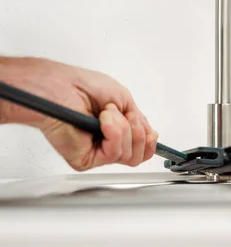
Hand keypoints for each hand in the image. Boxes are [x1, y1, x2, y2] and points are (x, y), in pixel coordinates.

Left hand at [0, 57, 157, 170]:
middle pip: (138, 155)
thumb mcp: (123, 99)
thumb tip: (150, 136)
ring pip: (128, 155)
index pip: (141, 148)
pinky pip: (113, 154)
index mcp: (116, 130)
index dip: (149, 141)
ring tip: (107, 113)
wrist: (63, 87)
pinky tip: (102, 121)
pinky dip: (113, 133)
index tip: (150, 131)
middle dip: (137, 131)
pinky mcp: (85, 160)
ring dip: (123, 128)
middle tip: (125, 115)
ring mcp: (96, 152)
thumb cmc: (84, 87)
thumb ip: (139, 121)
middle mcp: (106, 144)